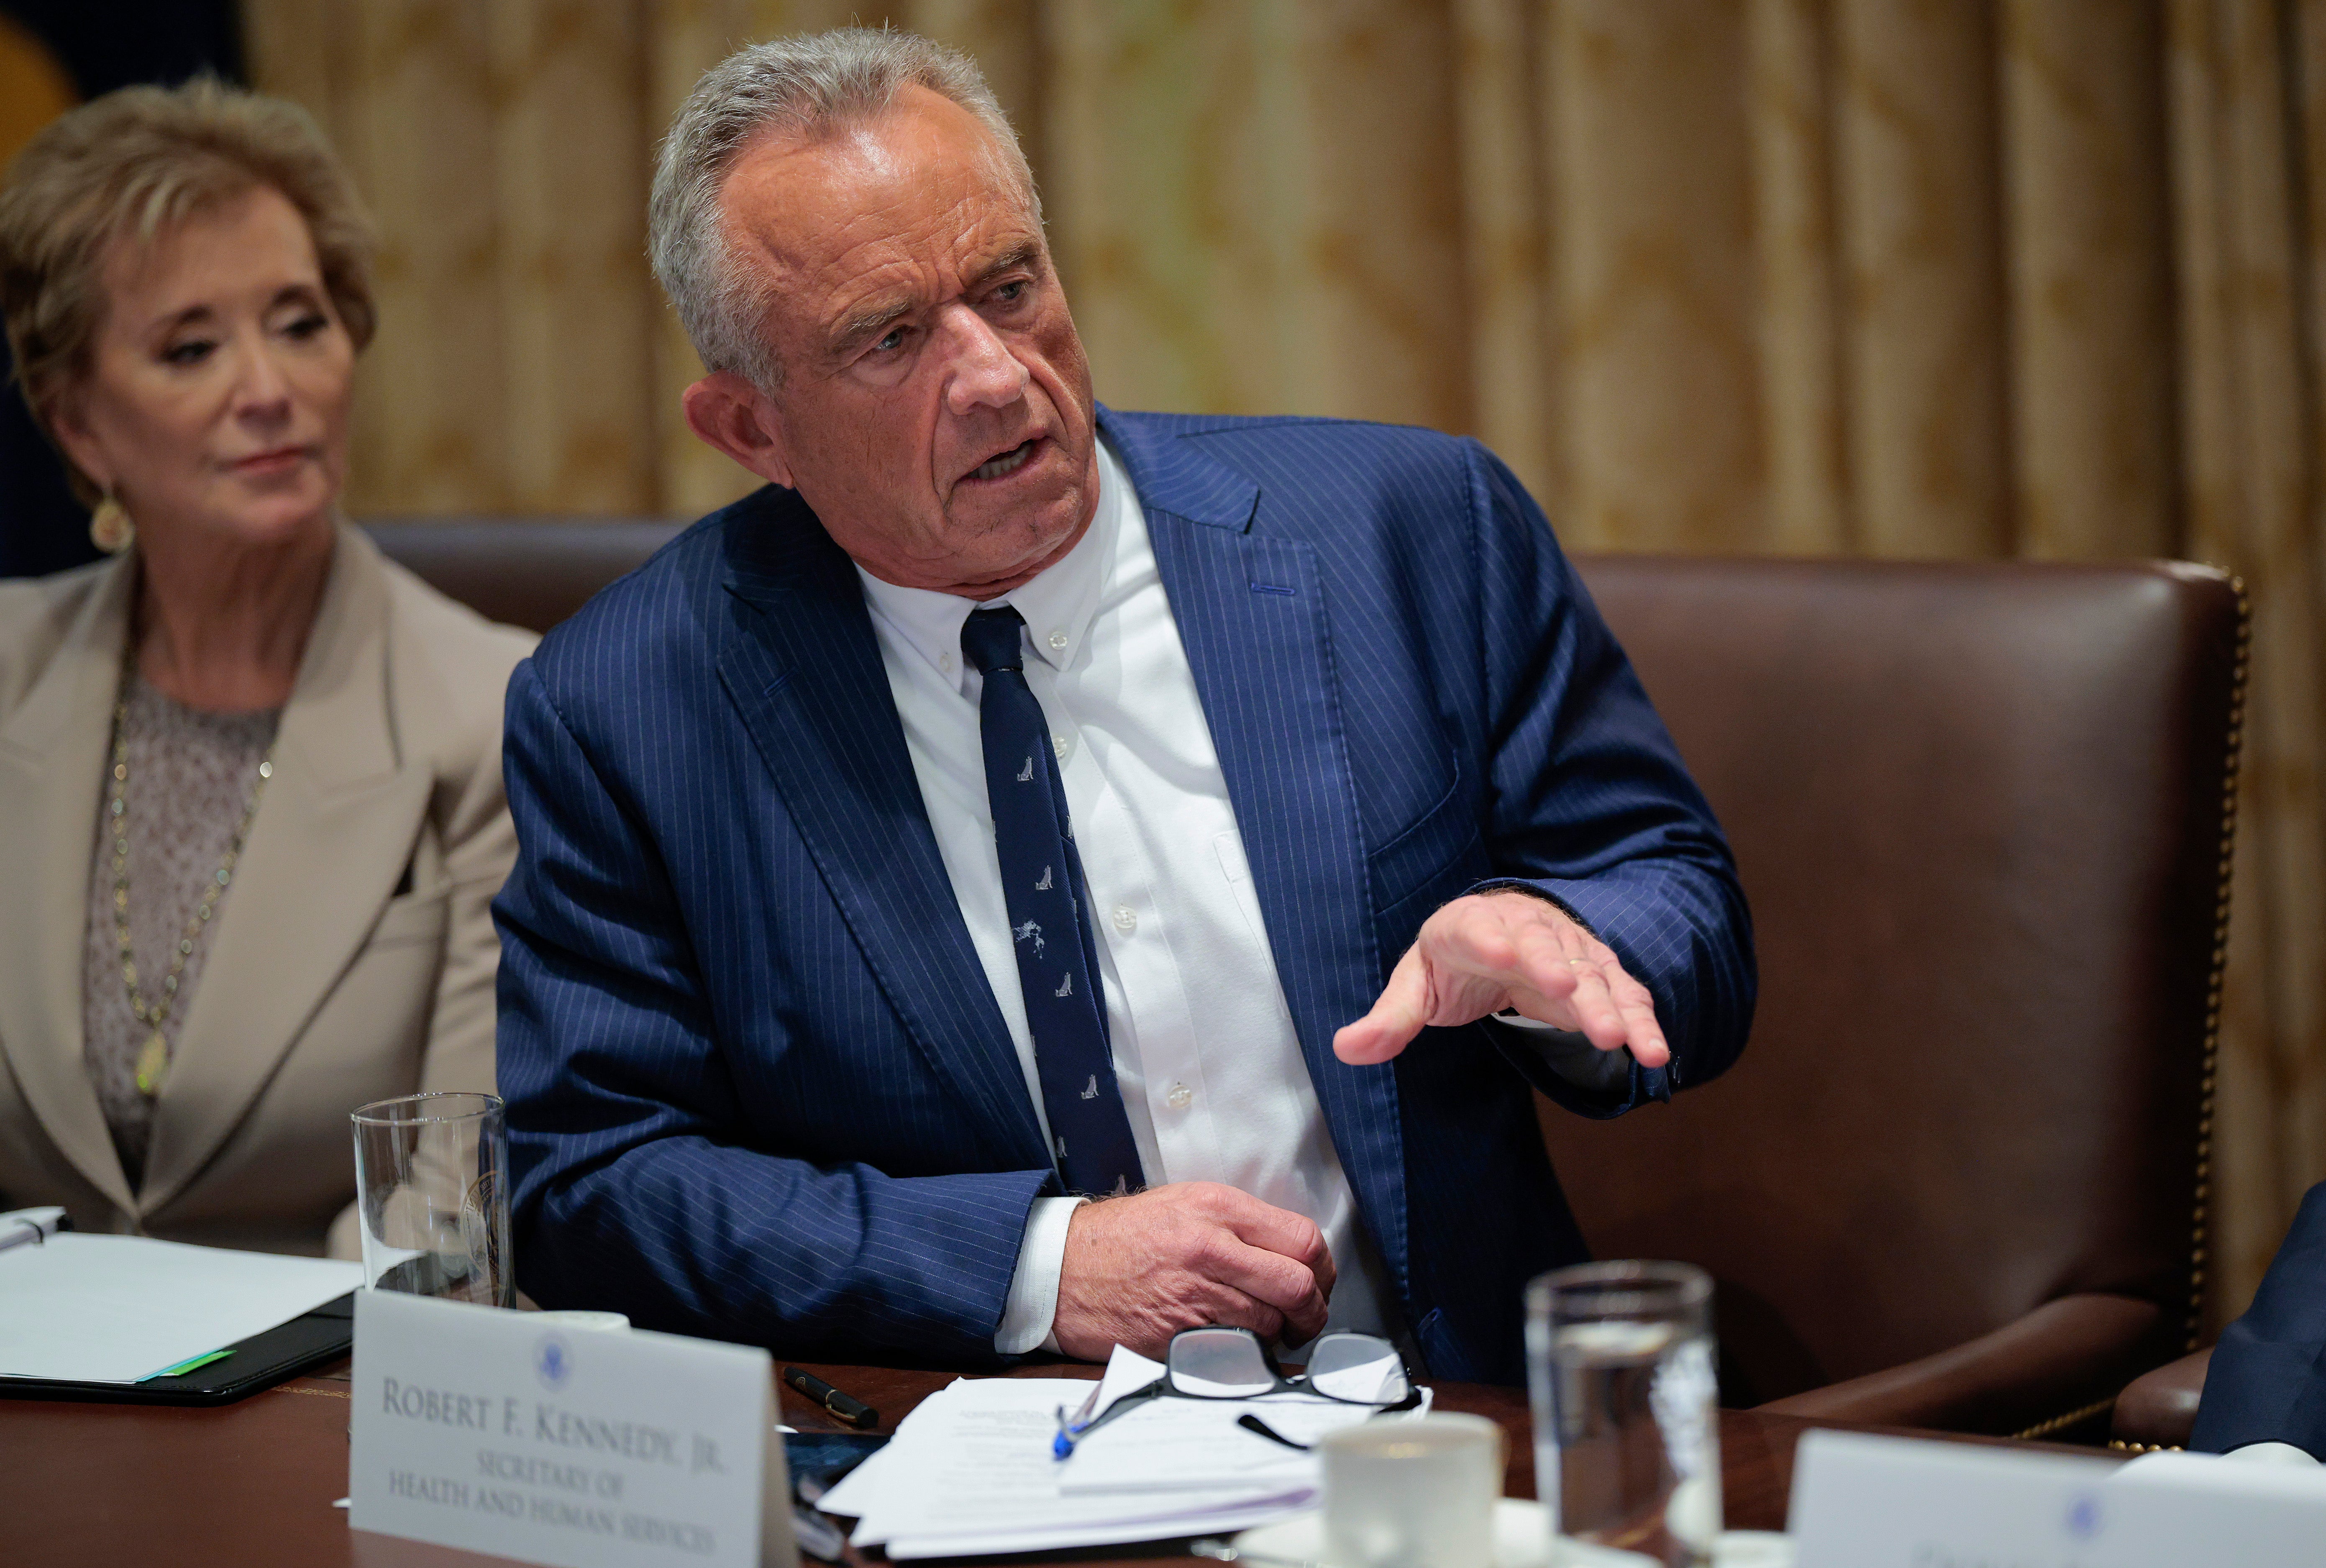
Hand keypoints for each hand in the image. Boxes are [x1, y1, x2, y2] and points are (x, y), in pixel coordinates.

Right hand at [1050, 1182, 1335, 1360]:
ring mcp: (1194, 1295)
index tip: (1318, 1282)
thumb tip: (1293, 1254)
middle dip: (1313, 1312)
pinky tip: (1230, 1343)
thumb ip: (1240, 1224)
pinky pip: (1235, 1352)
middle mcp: (1210, 1248)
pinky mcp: (1178, 1336)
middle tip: (1306, 1318)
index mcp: (1216, 1208)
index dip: (1324, 1270)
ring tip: (1262, 1329)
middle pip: (1299, 1287)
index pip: (1303, 1240)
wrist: (1060, 1268)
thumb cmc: (1123, 1237)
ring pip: (1272, 1325)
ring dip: (1277, 1335)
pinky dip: (1243, 1353)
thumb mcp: (1184, 1204)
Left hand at [1332, 890, 1668, 1067]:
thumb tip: (1345, 1049)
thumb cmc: (1450, 961)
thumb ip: (1388, 1019)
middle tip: (1573, 994)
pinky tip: (1654, 1052)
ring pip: (1593, 974)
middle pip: (1545, 947)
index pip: (1479, 930)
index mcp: (1468, 925)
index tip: (1506, 957)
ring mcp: (1568, 947)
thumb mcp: (1415, 986)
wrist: (1499, 932)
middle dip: (1561, 971)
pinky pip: (1623, 994)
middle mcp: (1525, 928)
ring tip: (1632, 1044)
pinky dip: (1641, 1020)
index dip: (1493, 941)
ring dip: (1613, 1006)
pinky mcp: (1597, 971)